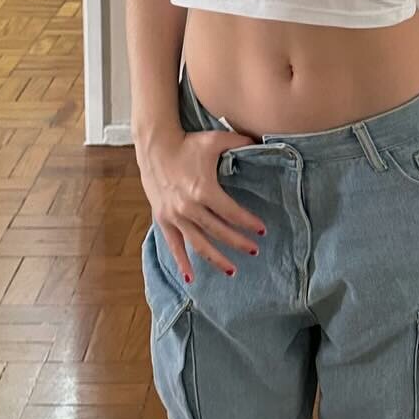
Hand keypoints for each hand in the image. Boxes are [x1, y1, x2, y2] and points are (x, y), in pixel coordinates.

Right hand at [138, 129, 266, 280]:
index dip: (249, 223)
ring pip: (199, 244)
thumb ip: (240, 143)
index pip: (232, 213)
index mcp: (204, 190)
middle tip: (255, 250)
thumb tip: (261, 144)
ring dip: (216, 259)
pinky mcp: (163, 219)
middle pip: (219, 232)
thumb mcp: (216, 139)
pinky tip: (191, 278)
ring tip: (233, 270)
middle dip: (239, 243)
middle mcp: (189, 207)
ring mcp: (175, 216)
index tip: (262, 231)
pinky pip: (174, 245)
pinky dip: (182, 263)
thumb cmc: (187, 143)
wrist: (155, 146)